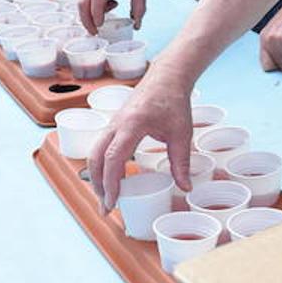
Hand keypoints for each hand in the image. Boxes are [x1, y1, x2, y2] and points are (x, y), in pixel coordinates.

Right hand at [77, 0, 147, 31]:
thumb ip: (140, 8)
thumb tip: (136, 25)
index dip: (97, 13)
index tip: (100, 24)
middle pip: (83, 4)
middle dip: (87, 22)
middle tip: (95, 32)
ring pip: (80, 3)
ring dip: (90, 14)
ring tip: (108, 8)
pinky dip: (88, 6)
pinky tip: (102, 2)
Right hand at [88, 69, 193, 207]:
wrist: (167, 75)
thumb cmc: (174, 100)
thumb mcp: (182, 133)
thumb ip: (181, 162)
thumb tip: (186, 188)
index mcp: (131, 125)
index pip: (113, 159)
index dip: (110, 184)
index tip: (112, 203)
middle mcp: (116, 124)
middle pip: (96, 158)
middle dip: (97, 184)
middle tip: (106, 207)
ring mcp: (113, 122)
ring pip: (95, 151)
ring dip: (96, 175)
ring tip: (107, 195)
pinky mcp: (115, 122)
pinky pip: (102, 145)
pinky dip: (102, 163)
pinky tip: (113, 176)